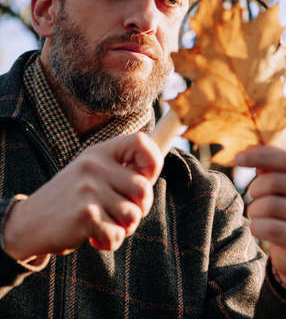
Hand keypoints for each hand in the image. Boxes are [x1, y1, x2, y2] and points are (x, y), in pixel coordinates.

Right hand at [4, 132, 162, 259]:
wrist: (30, 222)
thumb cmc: (69, 199)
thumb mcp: (90, 173)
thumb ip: (119, 170)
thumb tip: (155, 169)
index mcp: (99, 152)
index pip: (141, 142)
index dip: (153, 160)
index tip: (147, 178)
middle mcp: (95, 166)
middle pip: (144, 188)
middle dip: (140, 208)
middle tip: (122, 215)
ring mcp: (90, 189)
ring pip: (133, 214)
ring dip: (124, 228)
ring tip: (106, 225)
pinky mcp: (86, 214)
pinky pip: (117, 234)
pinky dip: (110, 242)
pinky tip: (94, 238)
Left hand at [236, 145, 285, 289]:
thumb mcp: (282, 186)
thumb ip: (270, 168)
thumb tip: (248, 151)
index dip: (261, 155)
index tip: (238, 158)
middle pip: (276, 181)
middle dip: (256, 188)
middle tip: (254, 196)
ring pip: (270, 205)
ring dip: (255, 210)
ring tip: (257, 214)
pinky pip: (272, 229)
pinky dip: (257, 227)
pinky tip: (258, 228)